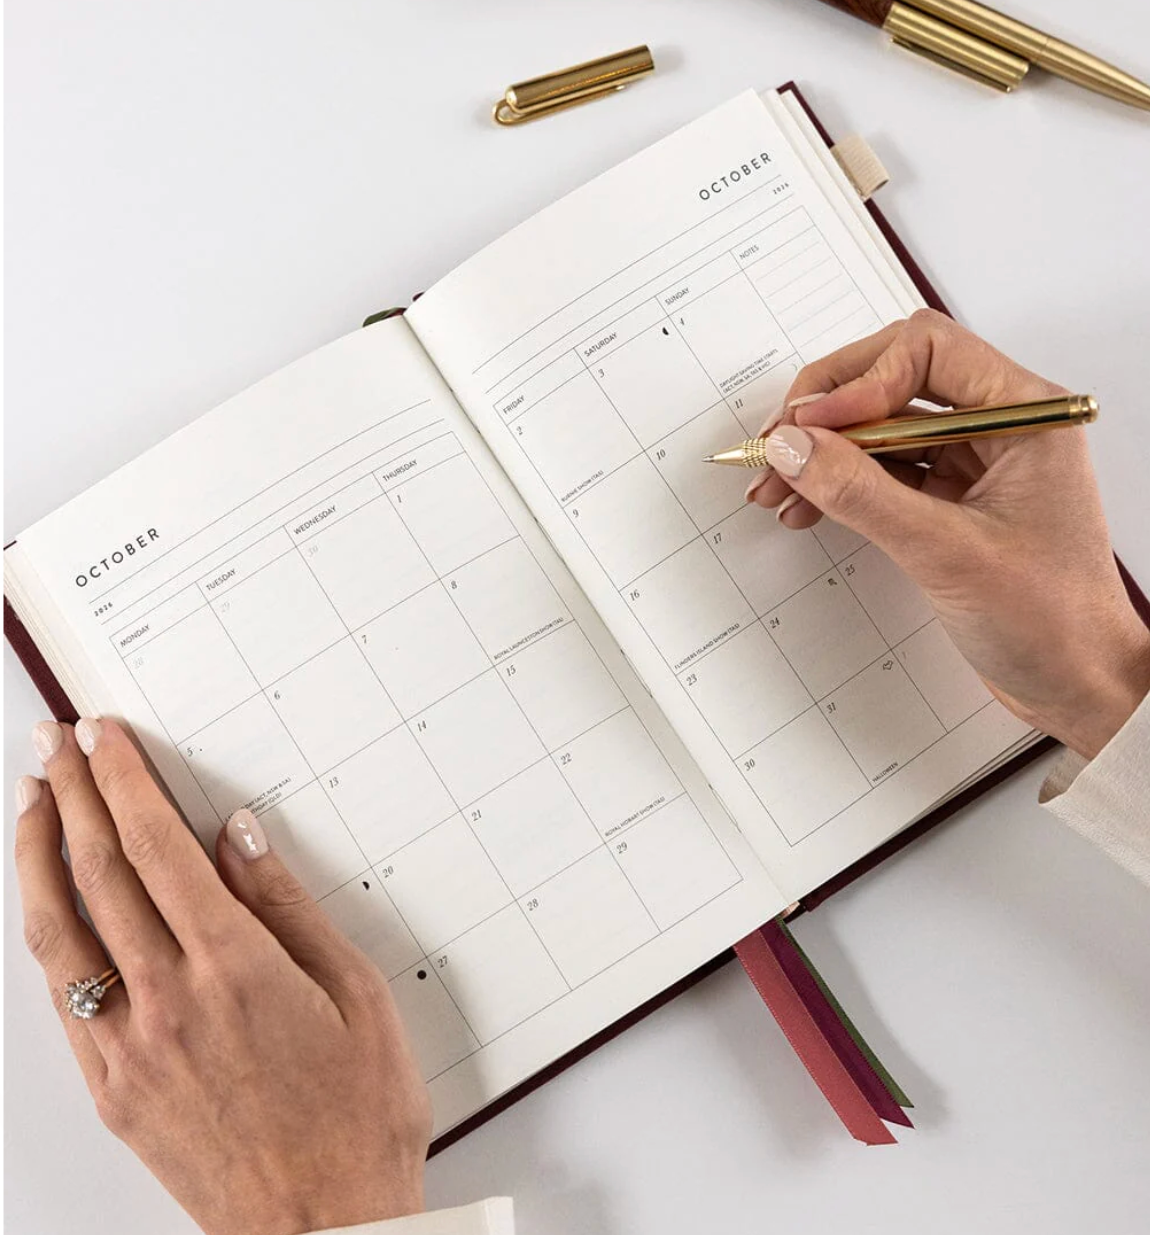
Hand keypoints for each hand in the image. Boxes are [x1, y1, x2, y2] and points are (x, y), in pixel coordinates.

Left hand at [14, 718, 431, 1234]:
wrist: (322, 1228)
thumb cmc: (356, 1118)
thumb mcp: (355, 995)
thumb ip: (288, 907)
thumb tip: (240, 838)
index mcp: (234, 971)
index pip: (157, 850)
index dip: (122, 784)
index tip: (103, 740)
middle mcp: (167, 1004)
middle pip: (98, 876)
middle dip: (69, 797)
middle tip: (52, 745)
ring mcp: (128, 1051)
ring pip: (57, 933)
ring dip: (35, 857)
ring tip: (30, 804)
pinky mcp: (112, 1091)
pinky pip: (62, 997)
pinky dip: (47, 934)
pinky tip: (49, 905)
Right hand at [746, 309, 1149, 759]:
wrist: (1078, 686)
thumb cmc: (1052, 621)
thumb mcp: (946, 552)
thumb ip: (862, 494)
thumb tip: (795, 447)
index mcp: (1024, 414)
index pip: (926, 352)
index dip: (859, 380)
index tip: (810, 425)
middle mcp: (998, 427)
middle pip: (893, 380)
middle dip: (827, 414)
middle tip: (777, 445)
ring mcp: (972, 464)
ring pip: (880, 429)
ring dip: (823, 453)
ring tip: (776, 485)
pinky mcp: (949, 502)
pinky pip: (882, 473)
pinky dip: (839, 485)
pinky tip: (805, 506)